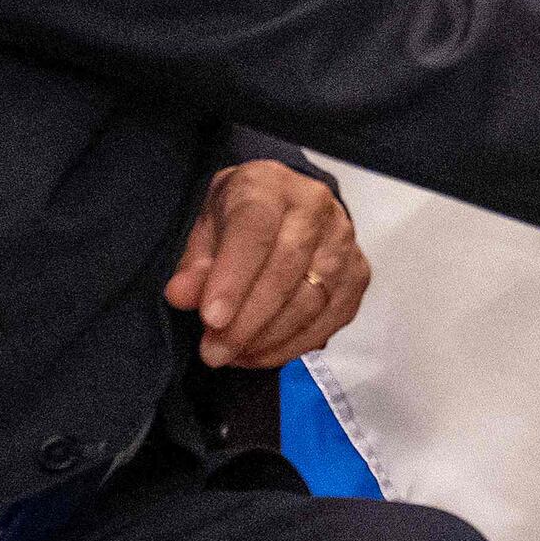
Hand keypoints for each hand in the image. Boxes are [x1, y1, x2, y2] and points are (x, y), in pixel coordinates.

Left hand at [165, 158, 365, 367]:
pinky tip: (261, 354)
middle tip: (214, 352)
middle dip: (247, 321)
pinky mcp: (358, 275)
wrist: (285, 204)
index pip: (255, 231)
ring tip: (232, 355)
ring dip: (268, 338)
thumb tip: (181, 296)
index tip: (210, 319)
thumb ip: (194, 263)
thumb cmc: (239, 215)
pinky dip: (294, 346)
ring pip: (311, 301)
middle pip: (286, 271)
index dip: (233, 279)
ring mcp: (344, 242)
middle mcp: (315, 208)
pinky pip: (330, 320)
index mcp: (270, 185)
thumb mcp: (206, 227)